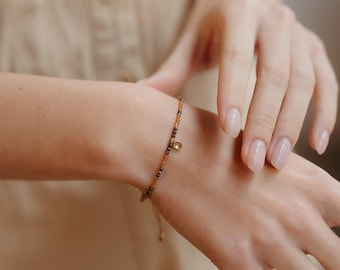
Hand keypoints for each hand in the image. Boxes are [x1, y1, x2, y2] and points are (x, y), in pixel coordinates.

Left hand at [142, 0, 337, 171]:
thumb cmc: (212, 24)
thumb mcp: (191, 40)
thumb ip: (171, 69)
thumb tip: (139, 96)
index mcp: (239, 13)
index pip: (237, 58)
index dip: (234, 94)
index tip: (229, 132)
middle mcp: (275, 20)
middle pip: (275, 76)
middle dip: (264, 121)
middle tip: (252, 161)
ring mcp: (299, 34)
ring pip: (304, 83)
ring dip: (291, 124)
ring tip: (276, 161)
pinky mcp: (314, 49)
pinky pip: (327, 82)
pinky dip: (325, 113)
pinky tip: (317, 144)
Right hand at [149, 106, 339, 268]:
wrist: (172, 148)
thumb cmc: (217, 145)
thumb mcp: (270, 159)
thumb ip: (297, 192)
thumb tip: (309, 217)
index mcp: (314, 186)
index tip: (328, 243)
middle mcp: (299, 216)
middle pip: (339, 260)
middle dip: (329, 261)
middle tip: (311, 257)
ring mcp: (269, 241)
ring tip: (280, 261)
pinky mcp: (235, 258)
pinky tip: (254, 264)